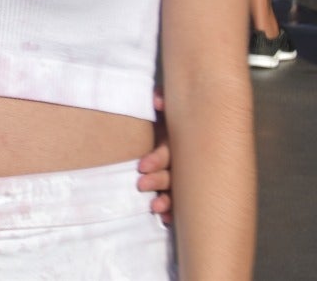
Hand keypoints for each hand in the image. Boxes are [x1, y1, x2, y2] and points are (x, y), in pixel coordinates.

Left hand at [136, 90, 172, 223]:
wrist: (172, 119)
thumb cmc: (161, 114)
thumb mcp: (162, 107)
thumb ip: (160, 100)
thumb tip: (158, 101)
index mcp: (175, 141)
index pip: (167, 152)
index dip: (156, 159)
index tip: (142, 166)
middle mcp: (179, 159)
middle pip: (171, 173)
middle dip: (157, 181)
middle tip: (141, 184)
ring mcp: (178, 173)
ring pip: (175, 189)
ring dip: (166, 200)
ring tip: (154, 208)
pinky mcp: (175, 185)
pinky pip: (176, 201)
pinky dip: (171, 211)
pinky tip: (165, 220)